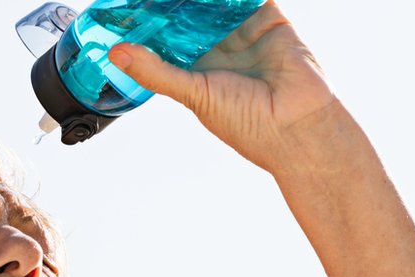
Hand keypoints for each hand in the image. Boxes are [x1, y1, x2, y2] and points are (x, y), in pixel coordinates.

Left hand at [108, 1, 338, 174]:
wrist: (297, 126)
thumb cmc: (246, 122)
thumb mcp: (193, 94)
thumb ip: (156, 71)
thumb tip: (117, 54)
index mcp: (198, 69)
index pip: (168, 38)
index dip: (152, 23)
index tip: (129, 8)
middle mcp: (220, 49)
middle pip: (191, 14)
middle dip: (174, 3)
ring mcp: (245, 33)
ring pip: (217, 2)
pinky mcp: (270, 19)